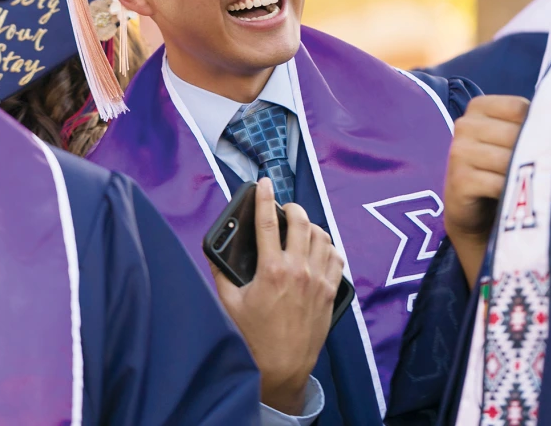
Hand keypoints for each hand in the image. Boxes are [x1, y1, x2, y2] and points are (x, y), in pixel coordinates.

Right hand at [210, 178, 342, 415]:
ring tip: (300, 227)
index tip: (264, 183)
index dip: (265, 198)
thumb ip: (220, 273)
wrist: (282, 367)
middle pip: (301, 222)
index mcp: (271, 270)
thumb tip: (214, 252)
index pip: (268, 222)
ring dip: (311, 226)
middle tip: (284, 208)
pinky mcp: (330, 292)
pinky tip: (318, 249)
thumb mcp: (229, 303)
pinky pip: (336, 257)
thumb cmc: (253, 337)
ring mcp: (318, 281)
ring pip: (322, 236)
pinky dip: (328, 247)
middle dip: (292, 208)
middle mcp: (298, 270)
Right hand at [444, 94, 529, 287]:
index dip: (538, 125)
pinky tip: (517, 197)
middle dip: (534, 152)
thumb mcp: (512, 139)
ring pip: (508, 158)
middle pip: (514, 133)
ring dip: (525, 174)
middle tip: (544, 169)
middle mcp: (464, 125)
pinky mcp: (459, 180)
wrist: (474, 209)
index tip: (543, 143)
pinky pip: (499, 183)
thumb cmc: (501, 168)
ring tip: (533, 183)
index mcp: (478, 107)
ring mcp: (459, 152)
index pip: (518, 107)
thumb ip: (530, 123)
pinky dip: (513, 192)